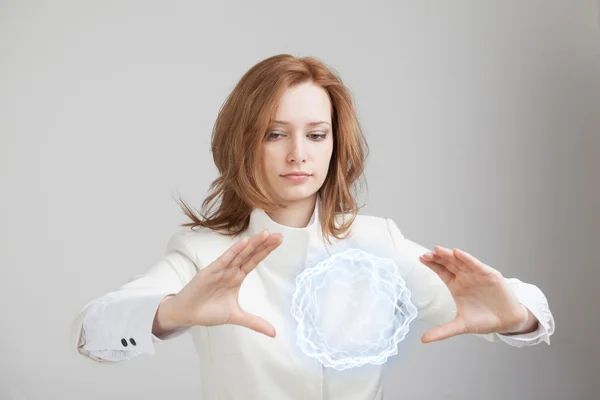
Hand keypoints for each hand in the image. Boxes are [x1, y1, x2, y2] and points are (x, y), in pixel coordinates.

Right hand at [164, 230, 282, 337]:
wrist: (187, 314)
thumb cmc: (208, 311)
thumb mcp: (237, 316)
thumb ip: (255, 322)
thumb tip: (274, 333)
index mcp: (237, 276)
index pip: (254, 260)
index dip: (266, 250)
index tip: (279, 240)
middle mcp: (230, 270)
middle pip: (250, 254)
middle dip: (264, 244)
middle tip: (279, 235)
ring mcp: (220, 269)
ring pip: (239, 254)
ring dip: (252, 244)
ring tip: (265, 234)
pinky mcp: (209, 272)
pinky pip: (224, 260)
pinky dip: (234, 251)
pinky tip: (244, 243)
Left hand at [418, 246, 528, 342]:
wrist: (507, 322)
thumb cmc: (484, 320)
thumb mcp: (460, 326)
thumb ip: (442, 331)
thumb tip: (423, 340)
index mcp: (456, 286)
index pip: (441, 272)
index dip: (431, 265)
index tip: (420, 258)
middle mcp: (465, 277)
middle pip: (448, 264)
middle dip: (437, 258)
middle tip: (425, 254)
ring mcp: (476, 275)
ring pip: (460, 262)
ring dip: (449, 255)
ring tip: (437, 250)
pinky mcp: (489, 275)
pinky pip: (476, 265)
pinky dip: (467, 259)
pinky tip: (458, 253)